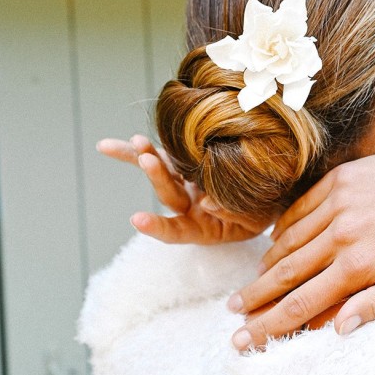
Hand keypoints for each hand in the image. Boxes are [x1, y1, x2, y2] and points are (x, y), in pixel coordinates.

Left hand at [96, 135, 267, 243]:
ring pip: (163, 173)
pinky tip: (105, 146)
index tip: (137, 220)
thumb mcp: (255, 219)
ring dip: (147, 158)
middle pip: (169, 194)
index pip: (177, 230)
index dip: (159, 227)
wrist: (270, 196)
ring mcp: (184, 186)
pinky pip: (159, 157)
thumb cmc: (264, 212)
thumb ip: (234, 215)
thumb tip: (207, 204)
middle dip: (156, 176)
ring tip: (136, 143)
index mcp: (203, 227)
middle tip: (147, 159)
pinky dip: (135, 151)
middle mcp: (188, 208)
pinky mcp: (182, 166)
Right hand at [227, 91, 374, 348]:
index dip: (269, 324)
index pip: (301, 303)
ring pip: (287, 241)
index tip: (243, 340)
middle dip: (254, 300)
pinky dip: (284, 229)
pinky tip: (275, 244)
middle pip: (285, 274)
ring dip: (265, 267)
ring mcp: (337, 203)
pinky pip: (300, 209)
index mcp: (358, 267)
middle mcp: (340, 235)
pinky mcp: (340, 180)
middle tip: (232, 318)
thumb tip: (335, 330)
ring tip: (249, 288)